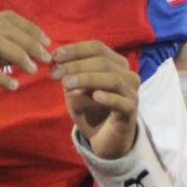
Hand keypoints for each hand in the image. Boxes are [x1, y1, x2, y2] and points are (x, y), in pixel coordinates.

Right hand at [0, 12, 51, 101]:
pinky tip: (13, 85)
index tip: (46, 41)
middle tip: (45, 57)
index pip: (6, 17)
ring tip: (33, 69)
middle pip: (4, 29)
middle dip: (29, 42)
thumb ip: (0, 49)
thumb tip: (30, 48)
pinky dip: (1, 77)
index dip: (29, 27)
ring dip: (19, 55)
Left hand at [52, 41, 138, 158]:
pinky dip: (109, 98)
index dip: (76, 50)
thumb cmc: (91, 109)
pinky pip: (122, 102)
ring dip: (88, 79)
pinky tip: (95, 96)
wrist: (104, 138)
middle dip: (77, 65)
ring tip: (67, 83)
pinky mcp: (131, 111)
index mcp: (115, 63)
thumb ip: (69, 74)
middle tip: (56, 72)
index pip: (97, 48)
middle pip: (103, 62)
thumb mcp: (76, 89)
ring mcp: (131, 93)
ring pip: (113, 79)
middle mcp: (127, 74)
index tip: (55, 56)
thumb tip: (55, 60)